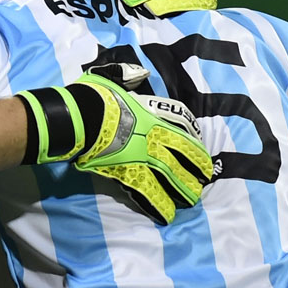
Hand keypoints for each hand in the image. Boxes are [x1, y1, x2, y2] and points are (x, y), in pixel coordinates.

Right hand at [71, 64, 213, 224]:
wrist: (82, 118)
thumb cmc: (96, 97)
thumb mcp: (114, 78)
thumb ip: (128, 75)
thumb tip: (138, 72)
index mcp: (151, 117)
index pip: (180, 129)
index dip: (192, 140)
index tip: (202, 150)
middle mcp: (151, 139)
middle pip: (180, 156)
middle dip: (194, 168)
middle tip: (205, 179)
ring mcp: (141, 159)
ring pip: (168, 177)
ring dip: (181, 189)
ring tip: (192, 199)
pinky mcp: (126, 175)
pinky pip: (146, 193)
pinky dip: (157, 205)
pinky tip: (167, 216)